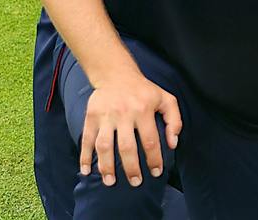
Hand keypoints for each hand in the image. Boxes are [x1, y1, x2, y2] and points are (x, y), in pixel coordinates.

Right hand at [79, 69, 180, 187]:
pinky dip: (84, 156)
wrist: (116, 74)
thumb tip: (173, 143)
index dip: (154, 159)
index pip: (150, 140)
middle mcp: (124, 113)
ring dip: (106, 166)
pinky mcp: (91, 116)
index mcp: (143, 110)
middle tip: (135, 182)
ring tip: (110, 181)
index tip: (156, 172)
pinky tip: (86, 171)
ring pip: (104, 145)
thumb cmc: (143, 91)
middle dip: (131, 168)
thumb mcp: (165, 99)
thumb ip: (174, 120)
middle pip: (127, 147)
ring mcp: (105, 115)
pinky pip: (86, 139)